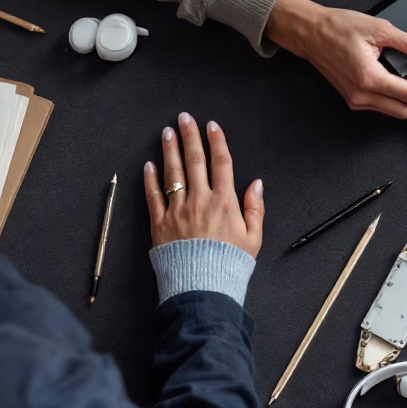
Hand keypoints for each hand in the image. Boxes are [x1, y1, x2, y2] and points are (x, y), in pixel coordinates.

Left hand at [144, 114, 263, 257]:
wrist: (202, 288)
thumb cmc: (229, 266)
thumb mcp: (253, 238)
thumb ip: (255, 208)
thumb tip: (257, 184)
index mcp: (225, 202)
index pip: (221, 163)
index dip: (216, 141)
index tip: (211, 126)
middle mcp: (200, 201)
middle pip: (195, 161)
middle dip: (190, 137)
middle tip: (185, 119)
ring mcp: (178, 211)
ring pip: (173, 173)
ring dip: (170, 150)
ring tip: (167, 133)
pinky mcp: (160, 224)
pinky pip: (153, 197)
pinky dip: (150, 179)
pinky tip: (149, 165)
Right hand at [266, 0, 406, 117]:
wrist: (311, 33)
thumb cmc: (338, 28)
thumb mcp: (380, 29)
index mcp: (369, 78)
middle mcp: (361, 95)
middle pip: (405, 111)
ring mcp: (355, 99)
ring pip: (393, 111)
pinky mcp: (352, 99)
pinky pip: (380, 106)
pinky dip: (394, 97)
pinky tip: (398, 81)